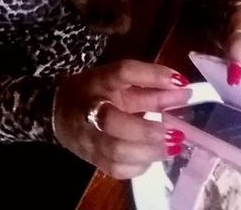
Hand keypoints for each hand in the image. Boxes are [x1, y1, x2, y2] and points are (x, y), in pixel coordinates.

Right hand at [53, 58, 191, 178]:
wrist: (57, 111)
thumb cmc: (95, 91)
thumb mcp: (119, 83)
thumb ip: (149, 87)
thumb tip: (183, 91)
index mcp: (98, 80)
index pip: (123, 72)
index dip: (152, 75)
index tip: (181, 81)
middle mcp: (90, 108)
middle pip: (113, 121)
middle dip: (148, 130)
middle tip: (177, 133)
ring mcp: (88, 137)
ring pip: (116, 150)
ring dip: (149, 151)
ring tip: (172, 146)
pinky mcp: (91, 158)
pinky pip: (117, 168)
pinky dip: (139, 165)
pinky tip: (152, 157)